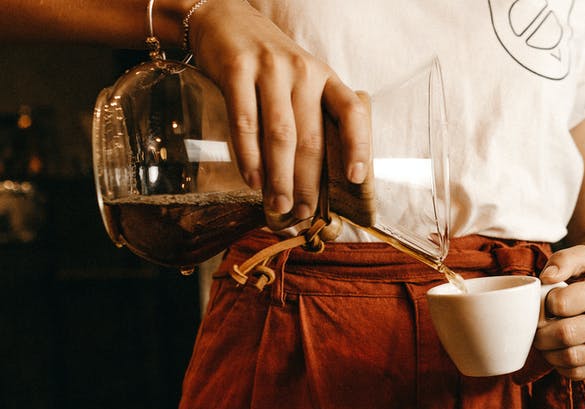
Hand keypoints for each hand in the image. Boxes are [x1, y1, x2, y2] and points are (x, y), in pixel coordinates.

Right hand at [186, 0, 370, 228]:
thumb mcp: (300, 81)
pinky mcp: (237, 70)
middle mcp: (303, 72)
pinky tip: (252, 179)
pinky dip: (249, 157)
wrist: (224, 20)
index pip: (352, 113)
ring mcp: (270, 69)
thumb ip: (310, 116)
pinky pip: (245, 122)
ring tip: (279, 205)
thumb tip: (313, 178)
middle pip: (311, 137)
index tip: (356, 178)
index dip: (358, 146)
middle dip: (308, 181)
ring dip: (280, 177)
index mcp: (325, 78)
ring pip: (280, 135)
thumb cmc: (267, 65)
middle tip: (303, 210)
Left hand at [534, 246, 584, 378]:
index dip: (545, 304)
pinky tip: (558, 351)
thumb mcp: (583, 258)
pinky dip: (560, 366)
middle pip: (566, 333)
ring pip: (571, 357)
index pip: (563, 303)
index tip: (545, 303)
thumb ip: (563, 260)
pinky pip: (578, 373)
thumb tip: (546, 278)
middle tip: (537, 328)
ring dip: (549, 352)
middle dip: (542, 333)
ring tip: (545, 340)